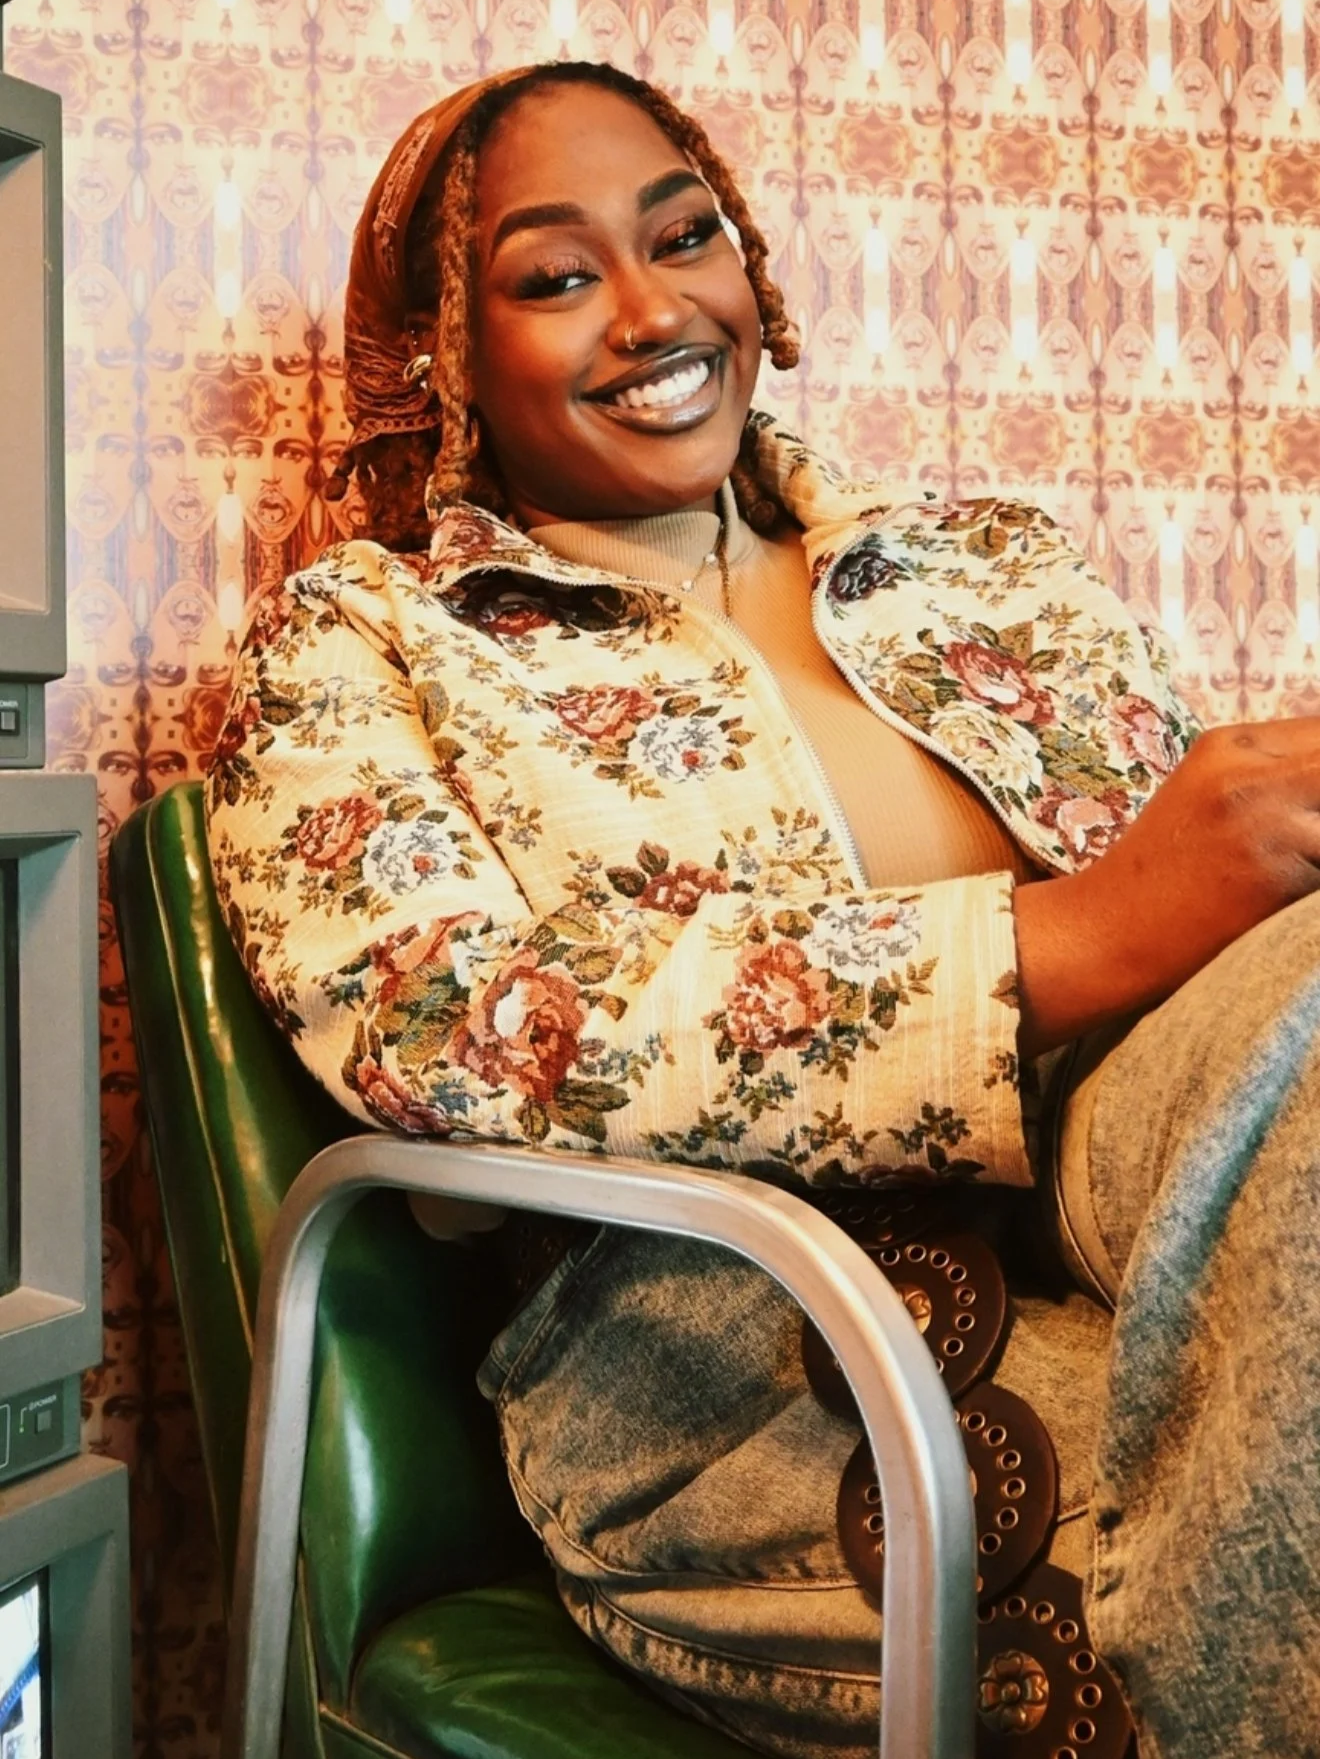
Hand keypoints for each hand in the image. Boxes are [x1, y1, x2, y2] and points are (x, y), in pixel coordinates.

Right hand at [1014, 718, 1319, 1056]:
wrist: (1101, 936)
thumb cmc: (1157, 882)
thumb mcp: (1202, 800)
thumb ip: (1266, 778)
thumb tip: (1316, 784)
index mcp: (1226, 744)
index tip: (1308, 812)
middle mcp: (1247, 768)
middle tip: (1301, 842)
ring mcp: (1265, 815)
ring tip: (1293, 868)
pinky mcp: (1282, 866)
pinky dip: (1316, 884)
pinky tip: (1284, 897)